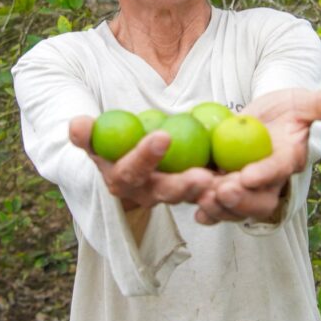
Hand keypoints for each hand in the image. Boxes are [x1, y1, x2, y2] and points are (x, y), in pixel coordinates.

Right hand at [69, 116, 216, 209]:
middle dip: (183, 185)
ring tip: (225, 182)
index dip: (144, 157)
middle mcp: (147, 194)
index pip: (131, 172)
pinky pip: (210, 192)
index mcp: (121, 181)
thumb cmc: (110, 141)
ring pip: (192, 197)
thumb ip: (87, 133)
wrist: (127, 155)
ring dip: (209, 192)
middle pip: (166, 193)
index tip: (162, 136)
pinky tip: (243, 177)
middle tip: (202, 173)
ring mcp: (172, 195)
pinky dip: (225, 187)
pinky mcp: (194, 192)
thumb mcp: (96, 136)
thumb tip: (76, 124)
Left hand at [194, 87, 320, 224]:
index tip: (249, 175)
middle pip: (256, 201)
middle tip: (221, 191)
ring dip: (217, 206)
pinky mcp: (222, 190)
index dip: (265, 174)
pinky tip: (192, 204)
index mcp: (286, 161)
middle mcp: (267, 184)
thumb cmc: (285, 110)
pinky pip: (212, 204)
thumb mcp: (301, 101)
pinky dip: (202, 207)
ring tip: (201, 197)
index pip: (278, 170)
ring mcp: (244, 191)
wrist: (262, 120)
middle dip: (239, 200)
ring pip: (232, 208)